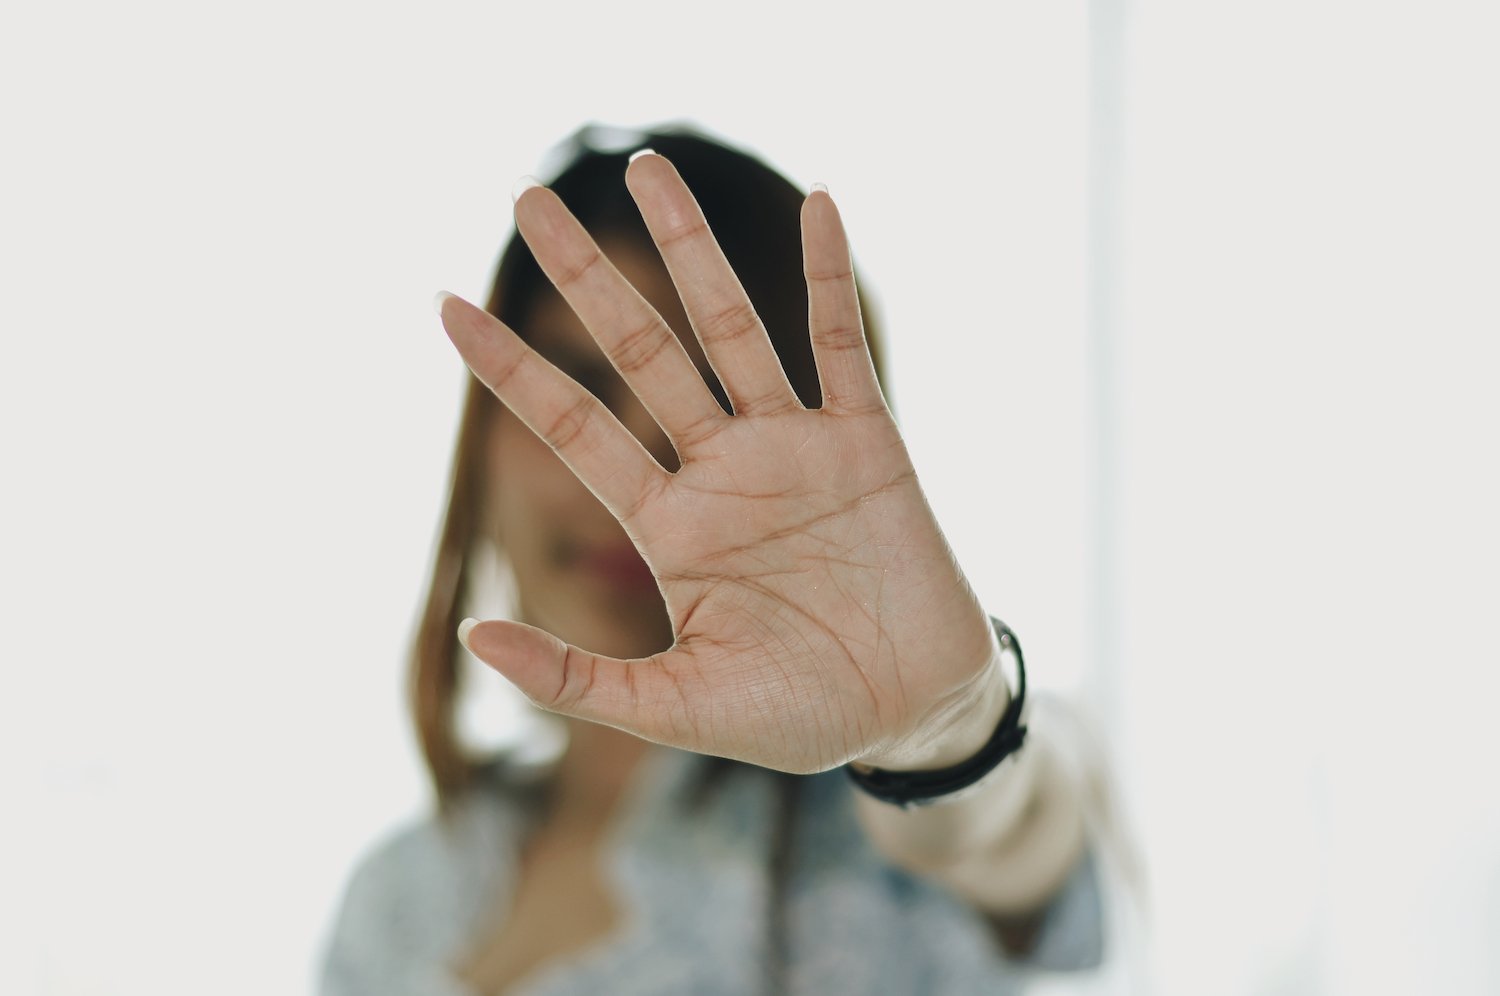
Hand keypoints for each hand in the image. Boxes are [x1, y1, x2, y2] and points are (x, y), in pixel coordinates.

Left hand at [437, 154, 1005, 774]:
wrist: (909, 713)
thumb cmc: (795, 716)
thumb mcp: (676, 708)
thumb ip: (579, 677)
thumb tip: (471, 637)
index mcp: (669, 526)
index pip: (574, 427)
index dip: (511, 368)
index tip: (444, 303)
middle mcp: (721, 468)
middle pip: (640, 352)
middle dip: (586, 277)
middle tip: (526, 196)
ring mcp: (793, 447)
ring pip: (731, 329)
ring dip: (692, 249)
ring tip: (646, 170)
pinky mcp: (868, 443)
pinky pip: (840, 345)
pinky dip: (828, 276)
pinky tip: (816, 203)